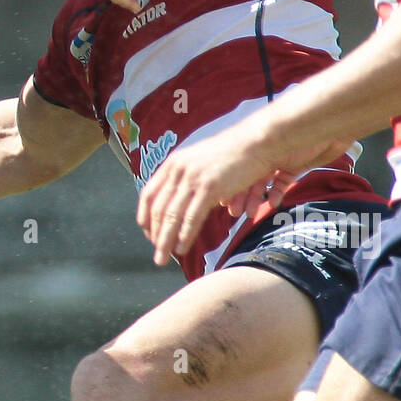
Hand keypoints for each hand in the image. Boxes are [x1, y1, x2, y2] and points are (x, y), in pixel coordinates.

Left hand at [137, 123, 353, 264]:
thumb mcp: (201, 162)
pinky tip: (182, 248)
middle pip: (158, 209)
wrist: (255, 142)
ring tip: (163, 258)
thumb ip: (187, 179)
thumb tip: (181, 203)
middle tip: (156, 255)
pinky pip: (192, 217)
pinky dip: (185, 235)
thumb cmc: (232, 154)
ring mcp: (193, 178)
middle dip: (155, 235)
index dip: (145, 217)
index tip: (147, 234)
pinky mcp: (209, 187)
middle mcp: (178, 170)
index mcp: (173, 163)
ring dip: (166, 241)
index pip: (148, 194)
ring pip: (172, 215)